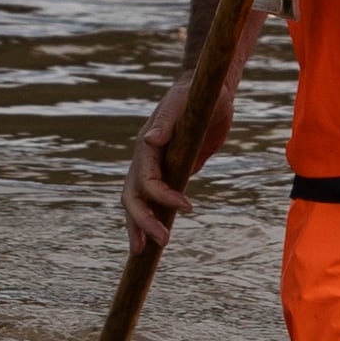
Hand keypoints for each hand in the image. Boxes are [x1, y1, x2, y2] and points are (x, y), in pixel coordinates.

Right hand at [125, 53, 245, 252]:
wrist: (208, 89)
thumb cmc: (199, 92)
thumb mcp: (187, 101)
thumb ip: (168, 119)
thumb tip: (151, 140)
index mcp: (148, 143)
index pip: (146, 178)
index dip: (162, 195)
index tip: (188, 207)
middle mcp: (145, 157)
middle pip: (132, 195)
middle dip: (142, 221)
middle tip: (163, 241)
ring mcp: (153, 165)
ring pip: (135, 200)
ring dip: (137, 225)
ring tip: (144, 250)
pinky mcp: (167, 171)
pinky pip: (151, 198)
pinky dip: (148, 217)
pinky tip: (152, 235)